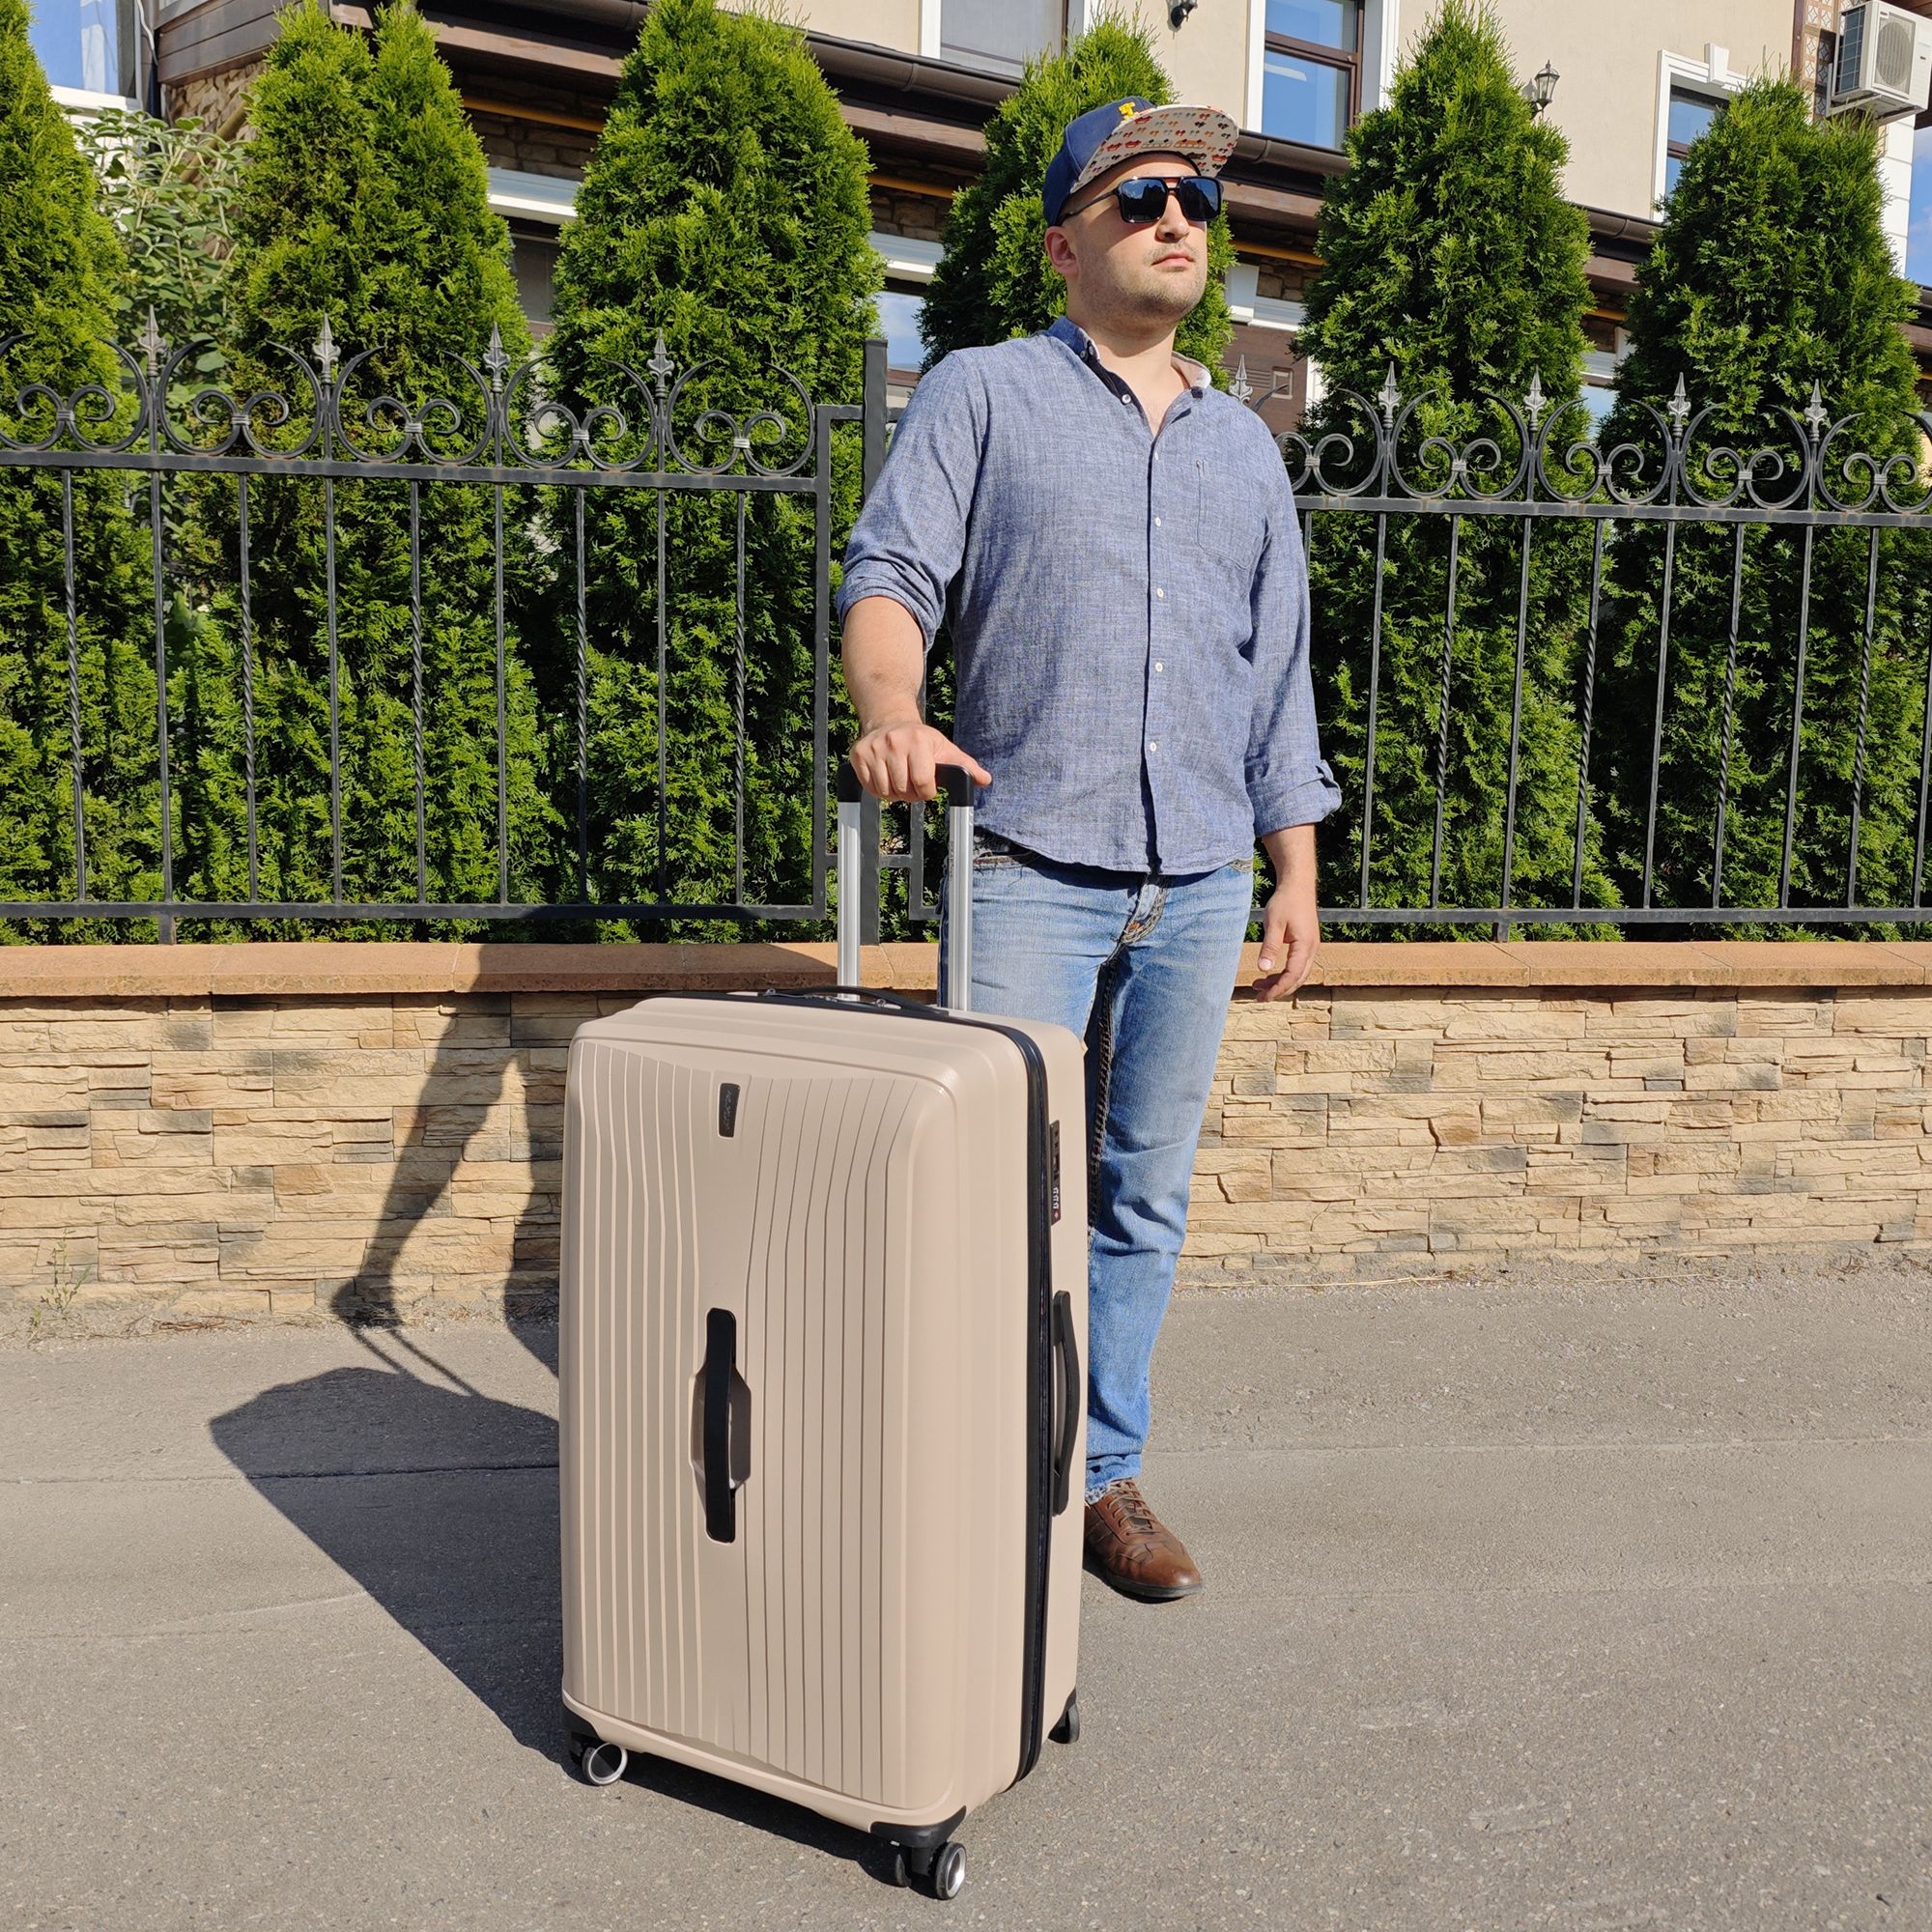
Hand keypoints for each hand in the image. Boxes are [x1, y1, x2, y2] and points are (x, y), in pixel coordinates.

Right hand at [848, 719, 990, 802]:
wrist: (890, 721)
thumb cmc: (921, 740)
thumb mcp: (945, 749)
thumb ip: (965, 766)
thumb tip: (985, 780)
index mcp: (918, 741)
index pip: (923, 783)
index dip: (927, 791)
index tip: (927, 786)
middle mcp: (893, 742)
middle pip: (904, 790)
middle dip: (911, 794)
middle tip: (912, 782)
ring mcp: (873, 748)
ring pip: (885, 792)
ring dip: (894, 794)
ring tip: (899, 779)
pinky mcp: (858, 754)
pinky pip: (869, 788)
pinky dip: (878, 790)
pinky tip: (886, 777)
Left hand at [1253, 873, 1318, 1001]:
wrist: (1298, 884)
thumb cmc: (1286, 901)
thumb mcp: (1274, 924)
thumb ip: (1270, 947)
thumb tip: (1263, 969)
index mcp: (1305, 945)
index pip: (1292, 976)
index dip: (1278, 989)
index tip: (1262, 997)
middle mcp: (1311, 949)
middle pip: (1297, 979)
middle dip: (1278, 990)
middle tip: (1258, 996)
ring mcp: (1310, 947)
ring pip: (1298, 974)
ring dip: (1280, 982)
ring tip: (1258, 986)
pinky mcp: (1306, 944)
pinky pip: (1297, 965)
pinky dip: (1284, 973)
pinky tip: (1270, 974)